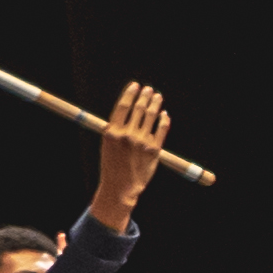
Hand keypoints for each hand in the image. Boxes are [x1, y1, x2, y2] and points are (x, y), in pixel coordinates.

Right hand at [86, 81, 172, 232]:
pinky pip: (162, 129)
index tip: (135, 85)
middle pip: (139, 108)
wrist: (121, 187)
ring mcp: (142, 141)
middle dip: (145, 96)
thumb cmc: (112, 165)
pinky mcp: (154, 149)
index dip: (130, 93)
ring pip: (152, 116)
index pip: (123, 106)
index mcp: (112, 132)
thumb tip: (128, 111)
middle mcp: (128, 135)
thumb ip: (116, 128)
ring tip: (157, 97)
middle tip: (149, 89)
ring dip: (155, 103)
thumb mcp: (107, 145)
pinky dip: (164, 120)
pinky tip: (164, 114)